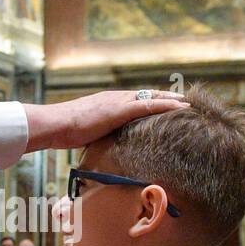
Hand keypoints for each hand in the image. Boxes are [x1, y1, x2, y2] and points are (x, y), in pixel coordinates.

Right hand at [24, 89, 186, 150]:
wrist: (54, 125)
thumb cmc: (63, 132)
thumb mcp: (85, 134)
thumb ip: (97, 137)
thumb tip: (101, 150)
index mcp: (108, 102)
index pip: (136, 100)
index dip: (153, 101)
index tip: (167, 104)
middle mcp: (116, 98)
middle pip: (148, 95)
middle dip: (167, 97)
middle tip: (186, 101)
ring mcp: (118, 102)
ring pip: (152, 97)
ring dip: (172, 100)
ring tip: (190, 104)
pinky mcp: (119, 109)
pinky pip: (149, 105)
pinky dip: (166, 104)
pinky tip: (181, 107)